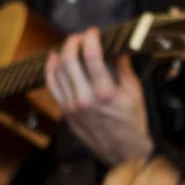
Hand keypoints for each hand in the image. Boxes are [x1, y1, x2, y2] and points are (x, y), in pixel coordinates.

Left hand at [45, 28, 152, 166]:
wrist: (123, 153)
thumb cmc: (132, 123)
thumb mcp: (134, 92)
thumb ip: (122, 67)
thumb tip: (116, 46)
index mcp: (105, 93)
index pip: (91, 55)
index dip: (90, 37)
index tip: (94, 31)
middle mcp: (85, 99)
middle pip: (69, 60)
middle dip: (73, 42)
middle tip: (80, 36)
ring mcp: (72, 107)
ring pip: (58, 71)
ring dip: (63, 53)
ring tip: (71, 45)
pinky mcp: (66, 112)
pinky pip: (52, 86)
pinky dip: (50, 70)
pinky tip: (54, 59)